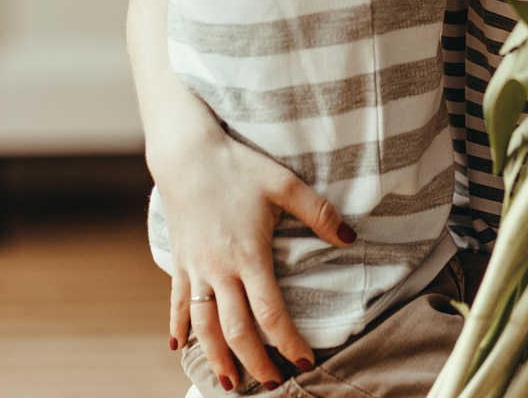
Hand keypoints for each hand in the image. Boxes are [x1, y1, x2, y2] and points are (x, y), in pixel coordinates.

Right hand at [156, 132, 354, 389]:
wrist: (186, 154)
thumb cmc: (238, 166)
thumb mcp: (284, 183)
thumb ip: (318, 212)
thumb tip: (350, 238)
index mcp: (248, 255)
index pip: (270, 311)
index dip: (288, 341)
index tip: (305, 362)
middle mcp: (219, 269)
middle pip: (236, 329)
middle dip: (255, 361)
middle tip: (272, 384)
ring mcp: (196, 268)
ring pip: (204, 325)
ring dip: (216, 357)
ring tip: (229, 383)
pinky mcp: (180, 261)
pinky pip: (178, 302)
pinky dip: (178, 327)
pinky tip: (178, 347)